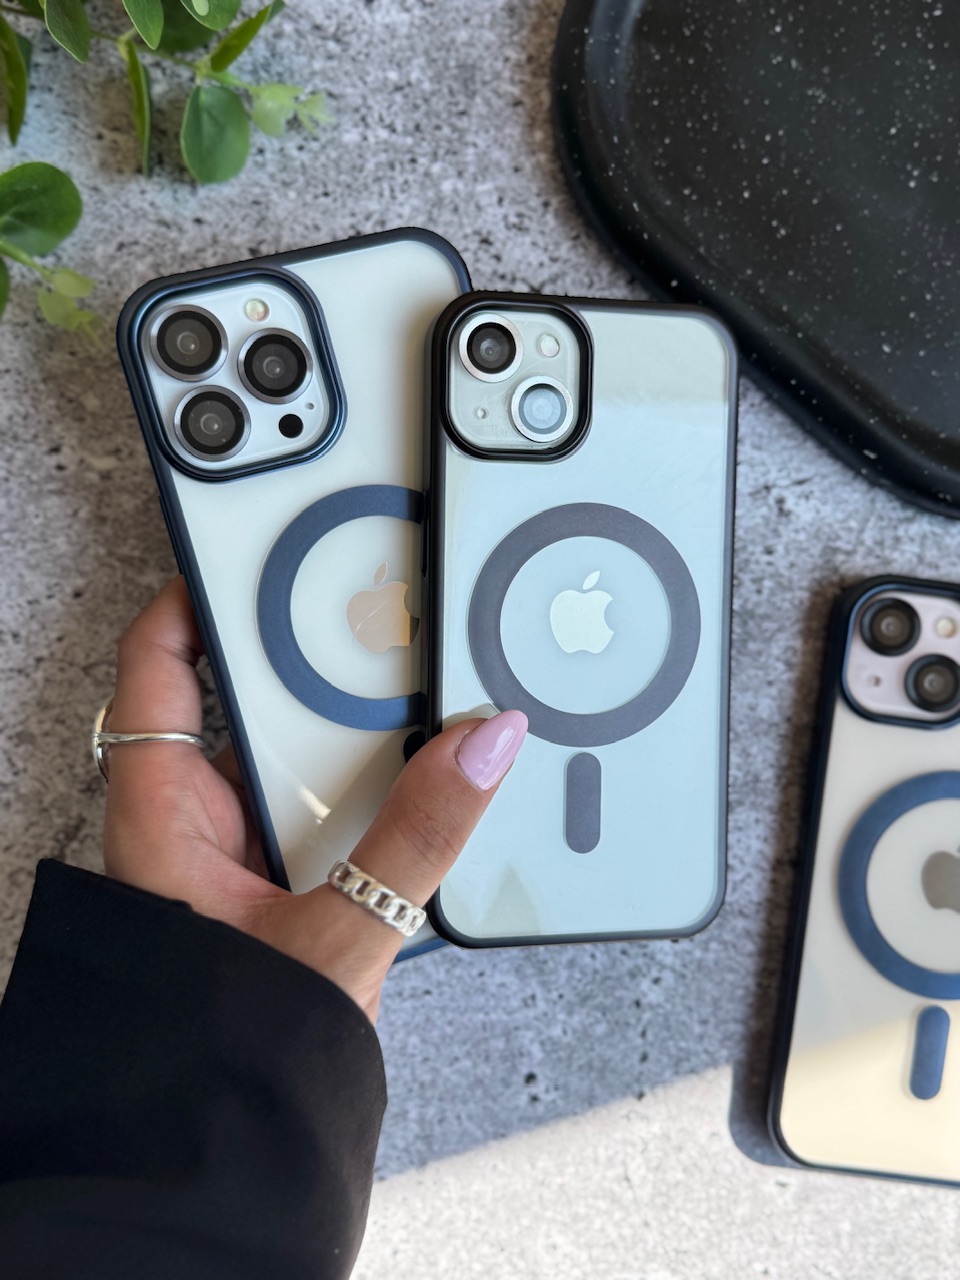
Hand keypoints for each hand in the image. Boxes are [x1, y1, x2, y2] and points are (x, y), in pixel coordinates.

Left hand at [102, 578, 526, 1020]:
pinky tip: (414, 781)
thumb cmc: (240, 1052)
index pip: (158, 671)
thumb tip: (485, 744)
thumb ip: (420, 838)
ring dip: (346, 732)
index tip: (252, 548)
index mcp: (164, 819)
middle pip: (241, 701)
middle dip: (306, 660)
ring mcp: (235, 854)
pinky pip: (318, 807)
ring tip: (412, 697)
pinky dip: (363, 787)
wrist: (241, 1145)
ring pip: (287, 757)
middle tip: (373, 617)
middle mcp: (192, 825)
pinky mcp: (277, 882)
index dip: (195, 597)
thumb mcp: (342, 935)